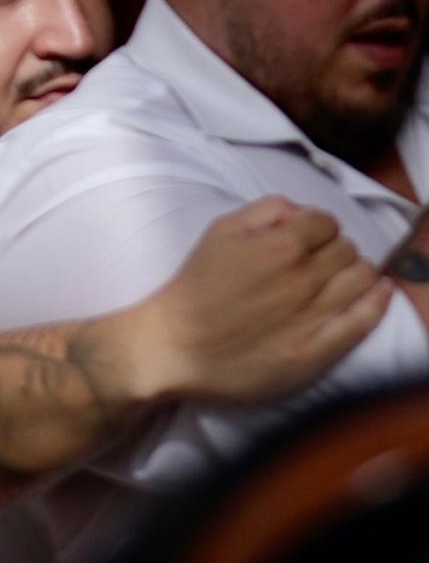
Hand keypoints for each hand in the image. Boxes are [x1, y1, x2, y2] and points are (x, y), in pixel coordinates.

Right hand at [124, 202, 396, 411]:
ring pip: (361, 280)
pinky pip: (362, 323)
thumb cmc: (199, 284)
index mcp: (279, 245)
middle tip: (323, 259)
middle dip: (338, 248)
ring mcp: (313, 316)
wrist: (181, 345)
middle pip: (347, 250)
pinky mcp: (317, 352)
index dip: (319, 226)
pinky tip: (381, 293)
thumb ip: (267, 210)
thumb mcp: (222, 229)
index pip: (326, 222)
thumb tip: (302, 213)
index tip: (311, 237)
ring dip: (358, 272)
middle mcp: (302, 278)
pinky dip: (377, 303)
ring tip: (345, 277)